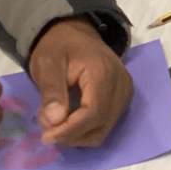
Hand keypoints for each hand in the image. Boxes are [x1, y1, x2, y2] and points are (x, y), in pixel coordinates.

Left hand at [29, 18, 131, 146]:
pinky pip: (106, 124)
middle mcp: (120, 84)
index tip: (46, 137)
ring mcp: (124, 92)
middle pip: (101, 124)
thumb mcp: (47, 63)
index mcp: (103, 72)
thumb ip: (51, 91)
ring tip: (56, 125)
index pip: (93, 112)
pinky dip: (87, 130)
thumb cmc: (59, 46)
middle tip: (46, 131)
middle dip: (72, 135)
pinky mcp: (123, 98)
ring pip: (104, 129)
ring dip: (79, 136)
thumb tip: (54, 122)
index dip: (70, 130)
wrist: (74, 32)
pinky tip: (70, 122)